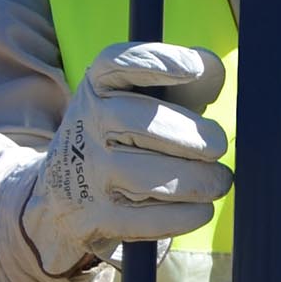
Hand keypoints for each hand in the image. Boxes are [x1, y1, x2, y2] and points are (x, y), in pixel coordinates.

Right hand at [21, 42, 231, 276]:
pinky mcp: (92, 217)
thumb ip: (186, 82)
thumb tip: (213, 70)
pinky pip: (144, 220)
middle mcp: (86, 123)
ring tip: (219, 181)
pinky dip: (183, 215)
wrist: (62, 195)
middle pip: (138, 123)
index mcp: (98, 86)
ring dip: (195, 180)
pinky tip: (202, 209)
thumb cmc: (128, 135)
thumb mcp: (148, 99)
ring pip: (146, 176)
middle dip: (189, 136)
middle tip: (218, 145)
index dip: (157, 61)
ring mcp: (85, 172)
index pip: (117, 63)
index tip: (194, 69)